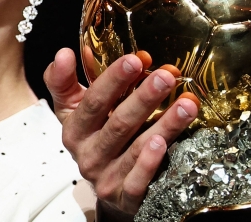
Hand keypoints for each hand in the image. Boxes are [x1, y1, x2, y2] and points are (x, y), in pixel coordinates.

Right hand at [44, 48, 198, 219]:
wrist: (106, 185)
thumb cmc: (94, 136)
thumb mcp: (73, 108)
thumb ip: (64, 79)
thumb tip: (65, 53)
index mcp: (74, 129)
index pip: (94, 102)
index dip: (114, 80)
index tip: (136, 59)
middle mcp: (88, 155)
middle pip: (118, 123)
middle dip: (144, 97)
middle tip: (167, 76)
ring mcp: (106, 178)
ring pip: (136, 148)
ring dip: (164, 125)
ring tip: (186, 104)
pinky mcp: (124, 197)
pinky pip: (137, 182)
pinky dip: (150, 163)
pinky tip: (164, 143)